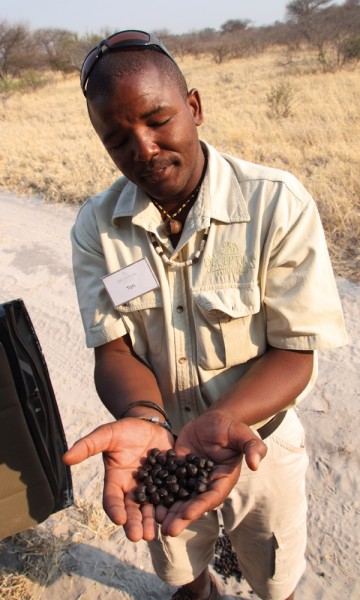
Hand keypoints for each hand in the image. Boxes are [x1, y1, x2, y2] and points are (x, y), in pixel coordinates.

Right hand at [63, 419, 172, 540]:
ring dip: (151, 522)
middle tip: (139, 537)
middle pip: (131, 510)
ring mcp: (151, 487)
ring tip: (154, 534)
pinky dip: (170, 509)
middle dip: (134, 524)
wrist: (149, 424)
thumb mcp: (107, 434)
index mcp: (116, 480)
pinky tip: (174, 517)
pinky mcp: (168, 484)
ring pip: (150, 509)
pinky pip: (169, 498)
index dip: (115, 509)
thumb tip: (64, 458)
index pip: (112, 499)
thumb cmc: (125, 430)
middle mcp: (132, 488)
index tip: (119, 519)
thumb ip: (88, 445)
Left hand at [156, 410, 266, 536]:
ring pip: (178, 498)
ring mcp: (190, 479)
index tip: (187, 514)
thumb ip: (252, 447)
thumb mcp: (242, 434)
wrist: (212, 420)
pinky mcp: (177, 470)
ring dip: (167, 511)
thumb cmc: (230, 428)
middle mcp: (205, 484)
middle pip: (193, 504)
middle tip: (167, 530)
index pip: (211, 497)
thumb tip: (256, 464)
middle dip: (180, 517)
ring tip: (154, 521)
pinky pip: (166, 483)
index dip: (199, 506)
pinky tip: (145, 500)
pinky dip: (157, 492)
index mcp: (222, 480)